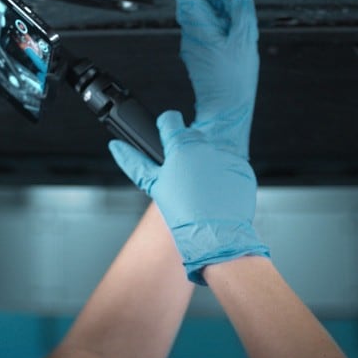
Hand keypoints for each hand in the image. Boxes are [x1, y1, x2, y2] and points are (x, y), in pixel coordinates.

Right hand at [110, 111, 269, 284]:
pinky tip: (216, 191)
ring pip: (211, 150)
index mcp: (182, 146)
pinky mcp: (242, 169)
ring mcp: (227, 157)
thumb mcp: (154, 186)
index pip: (171, 119)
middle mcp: (207, 147)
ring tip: (200, 187)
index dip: (165, 128)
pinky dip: (223, 174)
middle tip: (182, 174)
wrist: (216, 237)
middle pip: (191, 135)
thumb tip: (115, 146)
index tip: (165, 137)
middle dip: (185, 149)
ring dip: (205, 162)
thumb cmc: (183, 215)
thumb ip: (134, 162)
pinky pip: (229, 165)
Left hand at [148, 0, 258, 157]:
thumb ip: (242, 10)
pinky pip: (210, 23)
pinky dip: (224, 21)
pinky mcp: (199, 47)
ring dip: (225, 6)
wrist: (226, 109)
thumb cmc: (233, 81)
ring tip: (240, 25)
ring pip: (207, 7)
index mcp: (199, 23)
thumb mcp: (245, 39)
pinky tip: (236, 35)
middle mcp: (191, 29)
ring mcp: (194, 38)